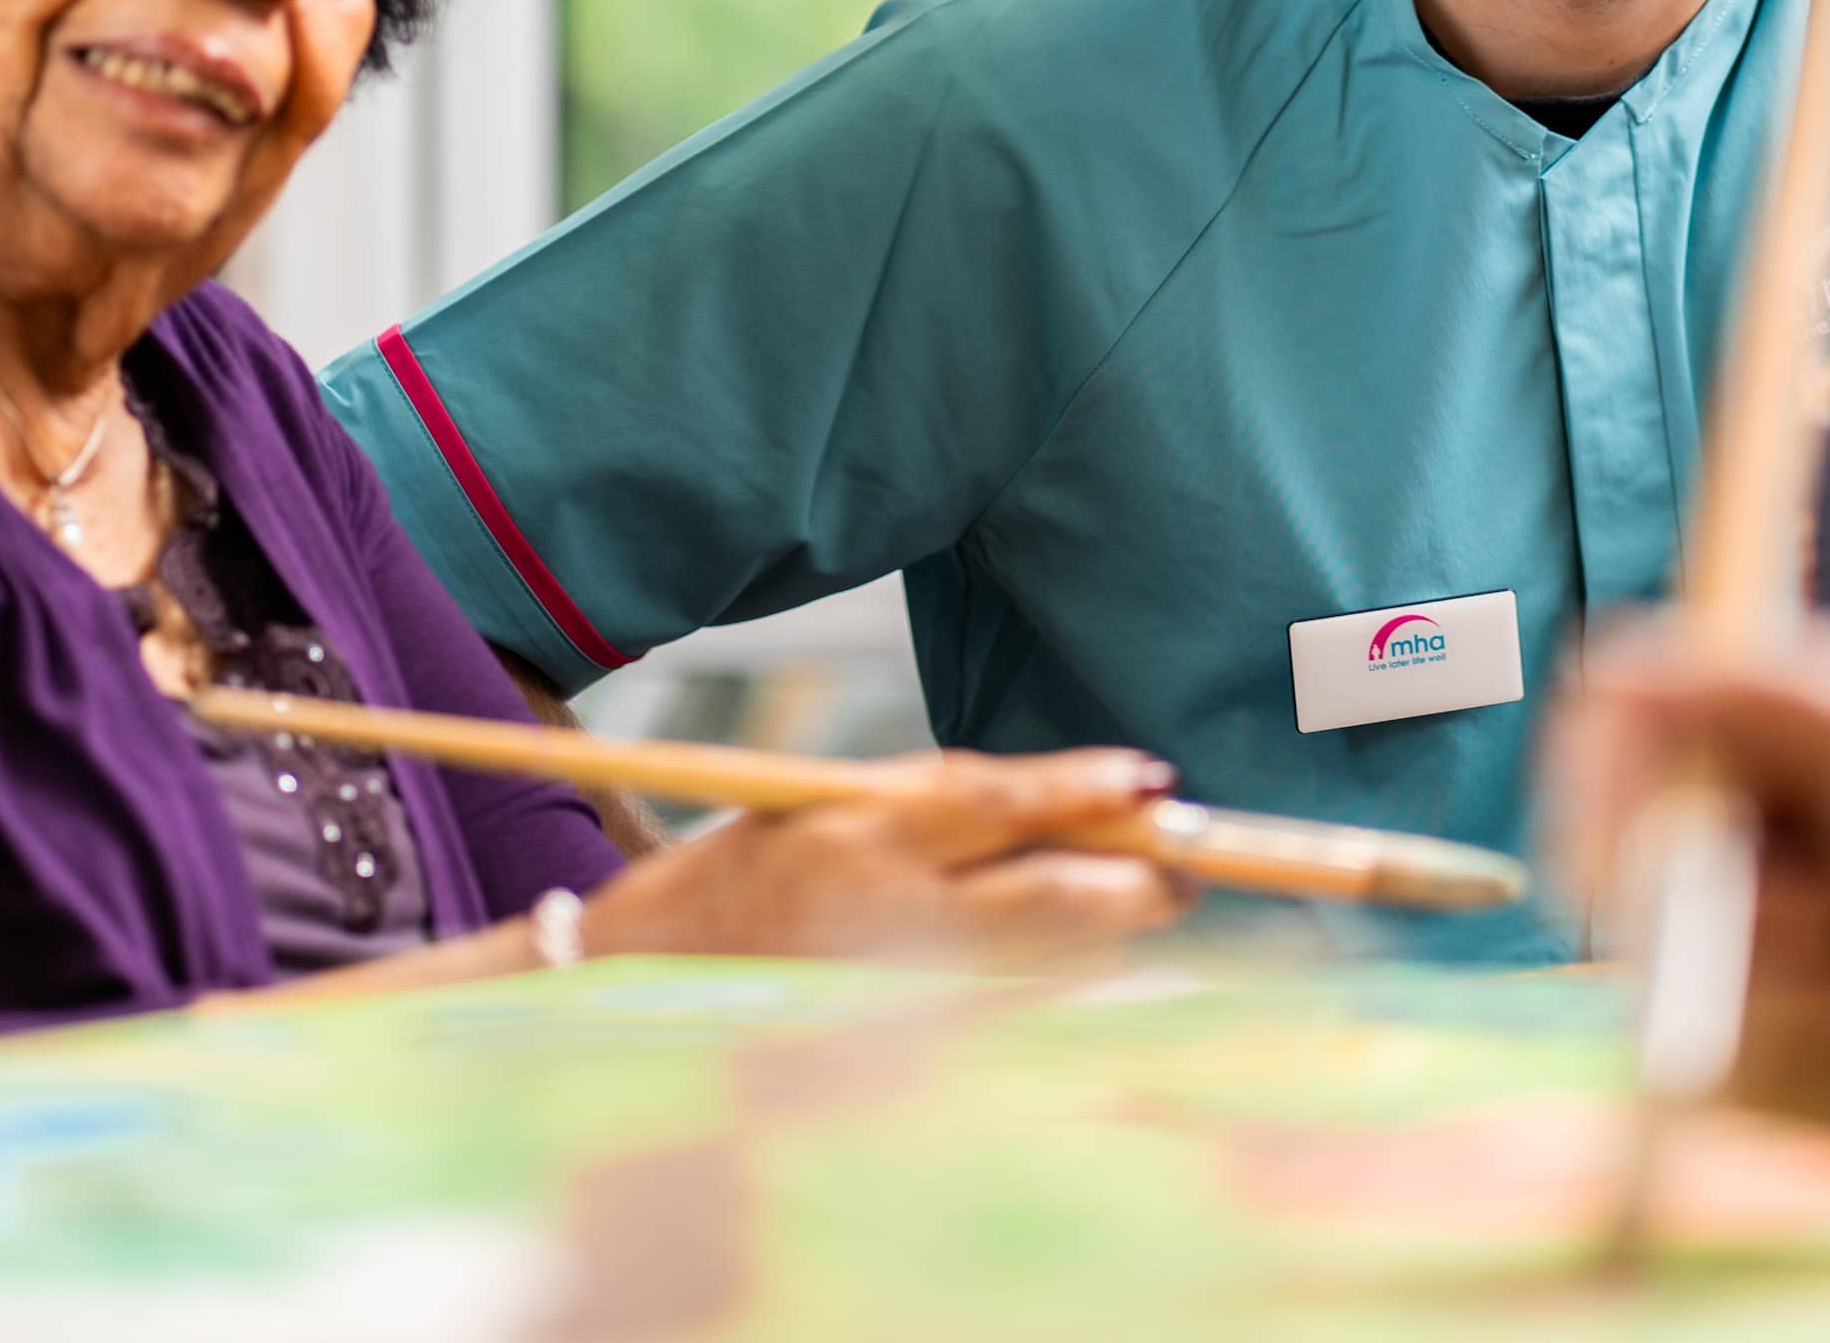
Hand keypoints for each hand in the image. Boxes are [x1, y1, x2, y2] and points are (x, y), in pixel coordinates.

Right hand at [577, 747, 1197, 964]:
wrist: (641, 980)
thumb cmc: (740, 874)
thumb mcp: (825, 804)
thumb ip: (932, 802)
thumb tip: (1055, 802)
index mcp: (858, 831)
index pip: (997, 805)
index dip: (1084, 790)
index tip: (1152, 777)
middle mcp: (883, 911)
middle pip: (1044, 897)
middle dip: (1133, 880)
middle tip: (1189, 861)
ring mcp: (893, 990)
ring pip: (1042, 961)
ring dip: (1108, 931)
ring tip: (1153, 899)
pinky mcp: (896, 1051)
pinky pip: (1005, 1010)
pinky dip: (1055, 979)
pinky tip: (1087, 958)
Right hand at [1546, 620, 1829, 1165]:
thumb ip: (1753, 691)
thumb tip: (1605, 679)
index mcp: (1762, 754)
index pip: (1617, 737)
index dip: (1606, 774)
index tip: (1628, 817)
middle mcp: (1735, 850)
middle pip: (1619, 855)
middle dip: (1724, 883)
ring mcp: (1736, 959)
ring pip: (1666, 961)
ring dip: (1786, 960)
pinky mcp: (1752, 1063)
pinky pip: (1711, 1052)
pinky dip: (1802, 1034)